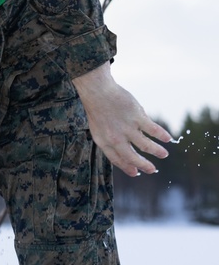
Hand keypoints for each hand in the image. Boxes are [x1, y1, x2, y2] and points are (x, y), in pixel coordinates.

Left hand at [73, 62, 170, 176]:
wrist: (97, 91)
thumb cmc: (98, 109)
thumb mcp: (98, 129)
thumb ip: (111, 140)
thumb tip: (125, 151)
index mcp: (104, 141)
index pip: (117, 159)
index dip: (127, 167)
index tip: (136, 173)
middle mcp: (115, 138)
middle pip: (132, 157)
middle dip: (144, 165)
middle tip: (153, 170)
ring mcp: (127, 128)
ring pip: (145, 145)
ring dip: (157, 151)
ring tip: (164, 155)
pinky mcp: (136, 117)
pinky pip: (153, 129)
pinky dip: (162, 135)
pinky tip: (168, 139)